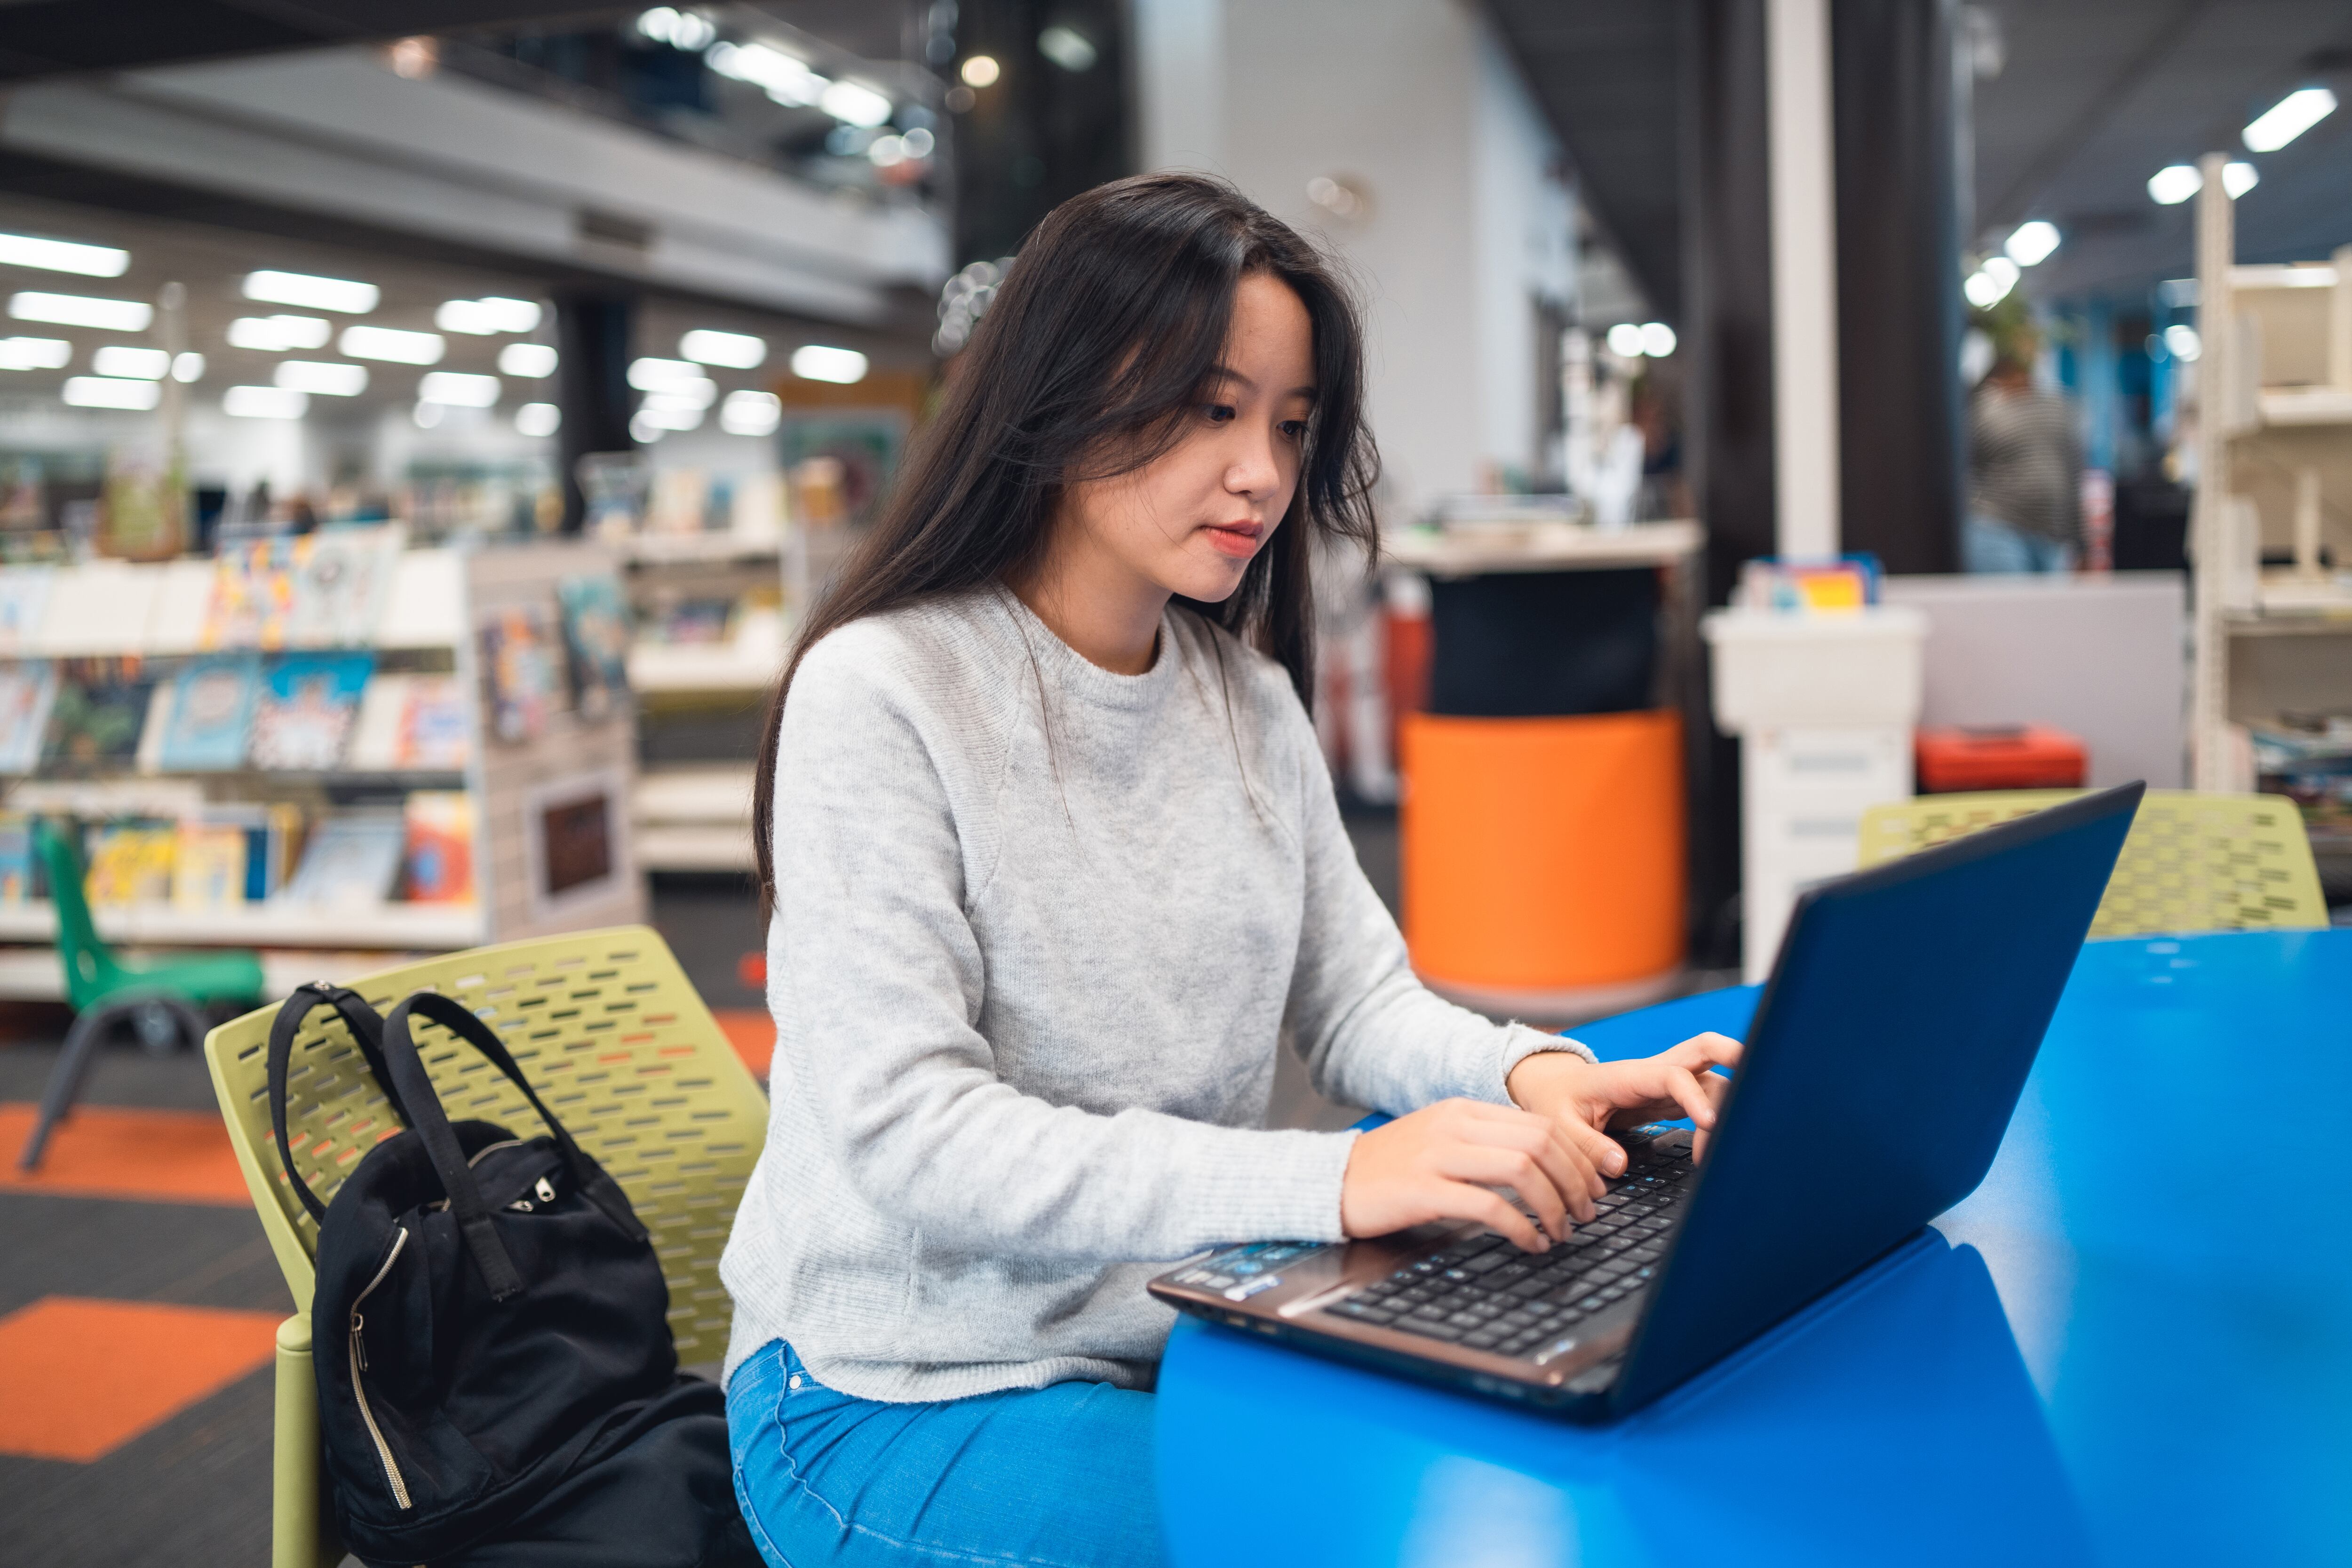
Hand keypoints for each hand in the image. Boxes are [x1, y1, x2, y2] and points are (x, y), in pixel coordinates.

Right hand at [1339, 1098, 1608, 1253]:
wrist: (1330, 1181)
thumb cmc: (1390, 1169)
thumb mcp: (1441, 1141)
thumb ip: (1486, 1144)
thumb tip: (1544, 1166)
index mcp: (1463, 1110)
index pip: (1540, 1124)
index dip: (1577, 1158)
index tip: (1592, 1186)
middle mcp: (1454, 1126)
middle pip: (1540, 1142)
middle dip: (1575, 1181)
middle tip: (1586, 1213)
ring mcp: (1438, 1155)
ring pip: (1523, 1170)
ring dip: (1555, 1205)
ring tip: (1562, 1231)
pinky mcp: (1424, 1190)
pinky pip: (1490, 1207)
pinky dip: (1522, 1228)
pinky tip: (1530, 1244)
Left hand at [1505, 1032, 1743, 1165]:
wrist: (1556, 1088)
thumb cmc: (1557, 1101)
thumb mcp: (1557, 1123)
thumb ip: (1584, 1145)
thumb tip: (1617, 1166)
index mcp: (1629, 1075)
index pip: (1673, 1075)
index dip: (1694, 1097)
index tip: (1709, 1125)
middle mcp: (1655, 1074)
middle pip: (1705, 1049)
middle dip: (1735, 1054)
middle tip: (1760, 1080)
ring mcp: (1668, 1085)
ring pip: (1713, 1081)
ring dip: (1726, 1108)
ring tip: (1713, 1154)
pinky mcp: (1673, 1100)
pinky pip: (1706, 1102)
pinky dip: (1718, 1121)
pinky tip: (1713, 1150)